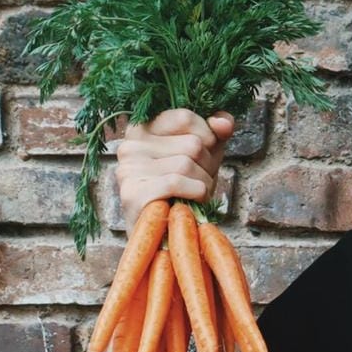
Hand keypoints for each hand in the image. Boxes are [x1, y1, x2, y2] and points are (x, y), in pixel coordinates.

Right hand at [113, 108, 233, 225]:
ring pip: (187, 163)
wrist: (165, 235)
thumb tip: (223, 123)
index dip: (208, 136)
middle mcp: (129, 144)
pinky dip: (194, 195)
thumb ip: (215, 133)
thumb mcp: (204, 155)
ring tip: (193, 195)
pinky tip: (188, 204)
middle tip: (198, 183)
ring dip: (203, 184)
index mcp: (143, 128)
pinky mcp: (131, 193)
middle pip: (191, 143)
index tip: (205, 155)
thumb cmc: (185, 190)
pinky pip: (176, 182)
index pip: (185, 116)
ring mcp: (127, 168)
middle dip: (207, 166)